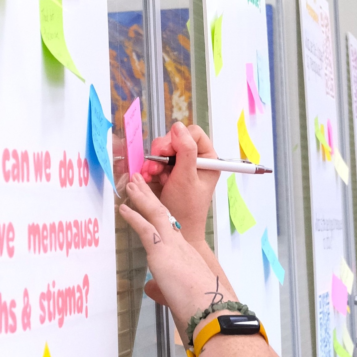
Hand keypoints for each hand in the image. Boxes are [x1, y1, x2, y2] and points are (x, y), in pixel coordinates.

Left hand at [119, 174, 236, 340]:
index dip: (159, 213)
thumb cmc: (200, 307)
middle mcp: (180, 245)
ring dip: (142, 197)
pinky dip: (133, 216)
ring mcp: (172, 246)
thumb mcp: (177, 295)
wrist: (210, 310)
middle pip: (163, 213)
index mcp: (186, 254)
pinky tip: (123, 208)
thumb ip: (161, 289)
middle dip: (150, 196)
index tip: (152, 202)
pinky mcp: (162, 252)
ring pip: (155, 213)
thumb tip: (149, 287)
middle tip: (140, 182)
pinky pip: (145, 228)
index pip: (169, 228)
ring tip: (131, 183)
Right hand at [141, 123, 220, 244]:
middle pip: (175, 138)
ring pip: (162, 149)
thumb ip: (185, 151)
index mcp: (207, 159)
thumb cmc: (187, 208)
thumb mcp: (187, 178)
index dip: (178, 138)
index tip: (167, 150)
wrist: (174, 228)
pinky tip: (148, 177)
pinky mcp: (165, 171)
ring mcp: (179, 165)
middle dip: (162, 150)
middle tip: (156, 165)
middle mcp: (194, 159)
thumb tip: (179, 127)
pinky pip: (154, 160)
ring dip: (153, 160)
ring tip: (152, 174)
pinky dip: (148, 167)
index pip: (193, 133)